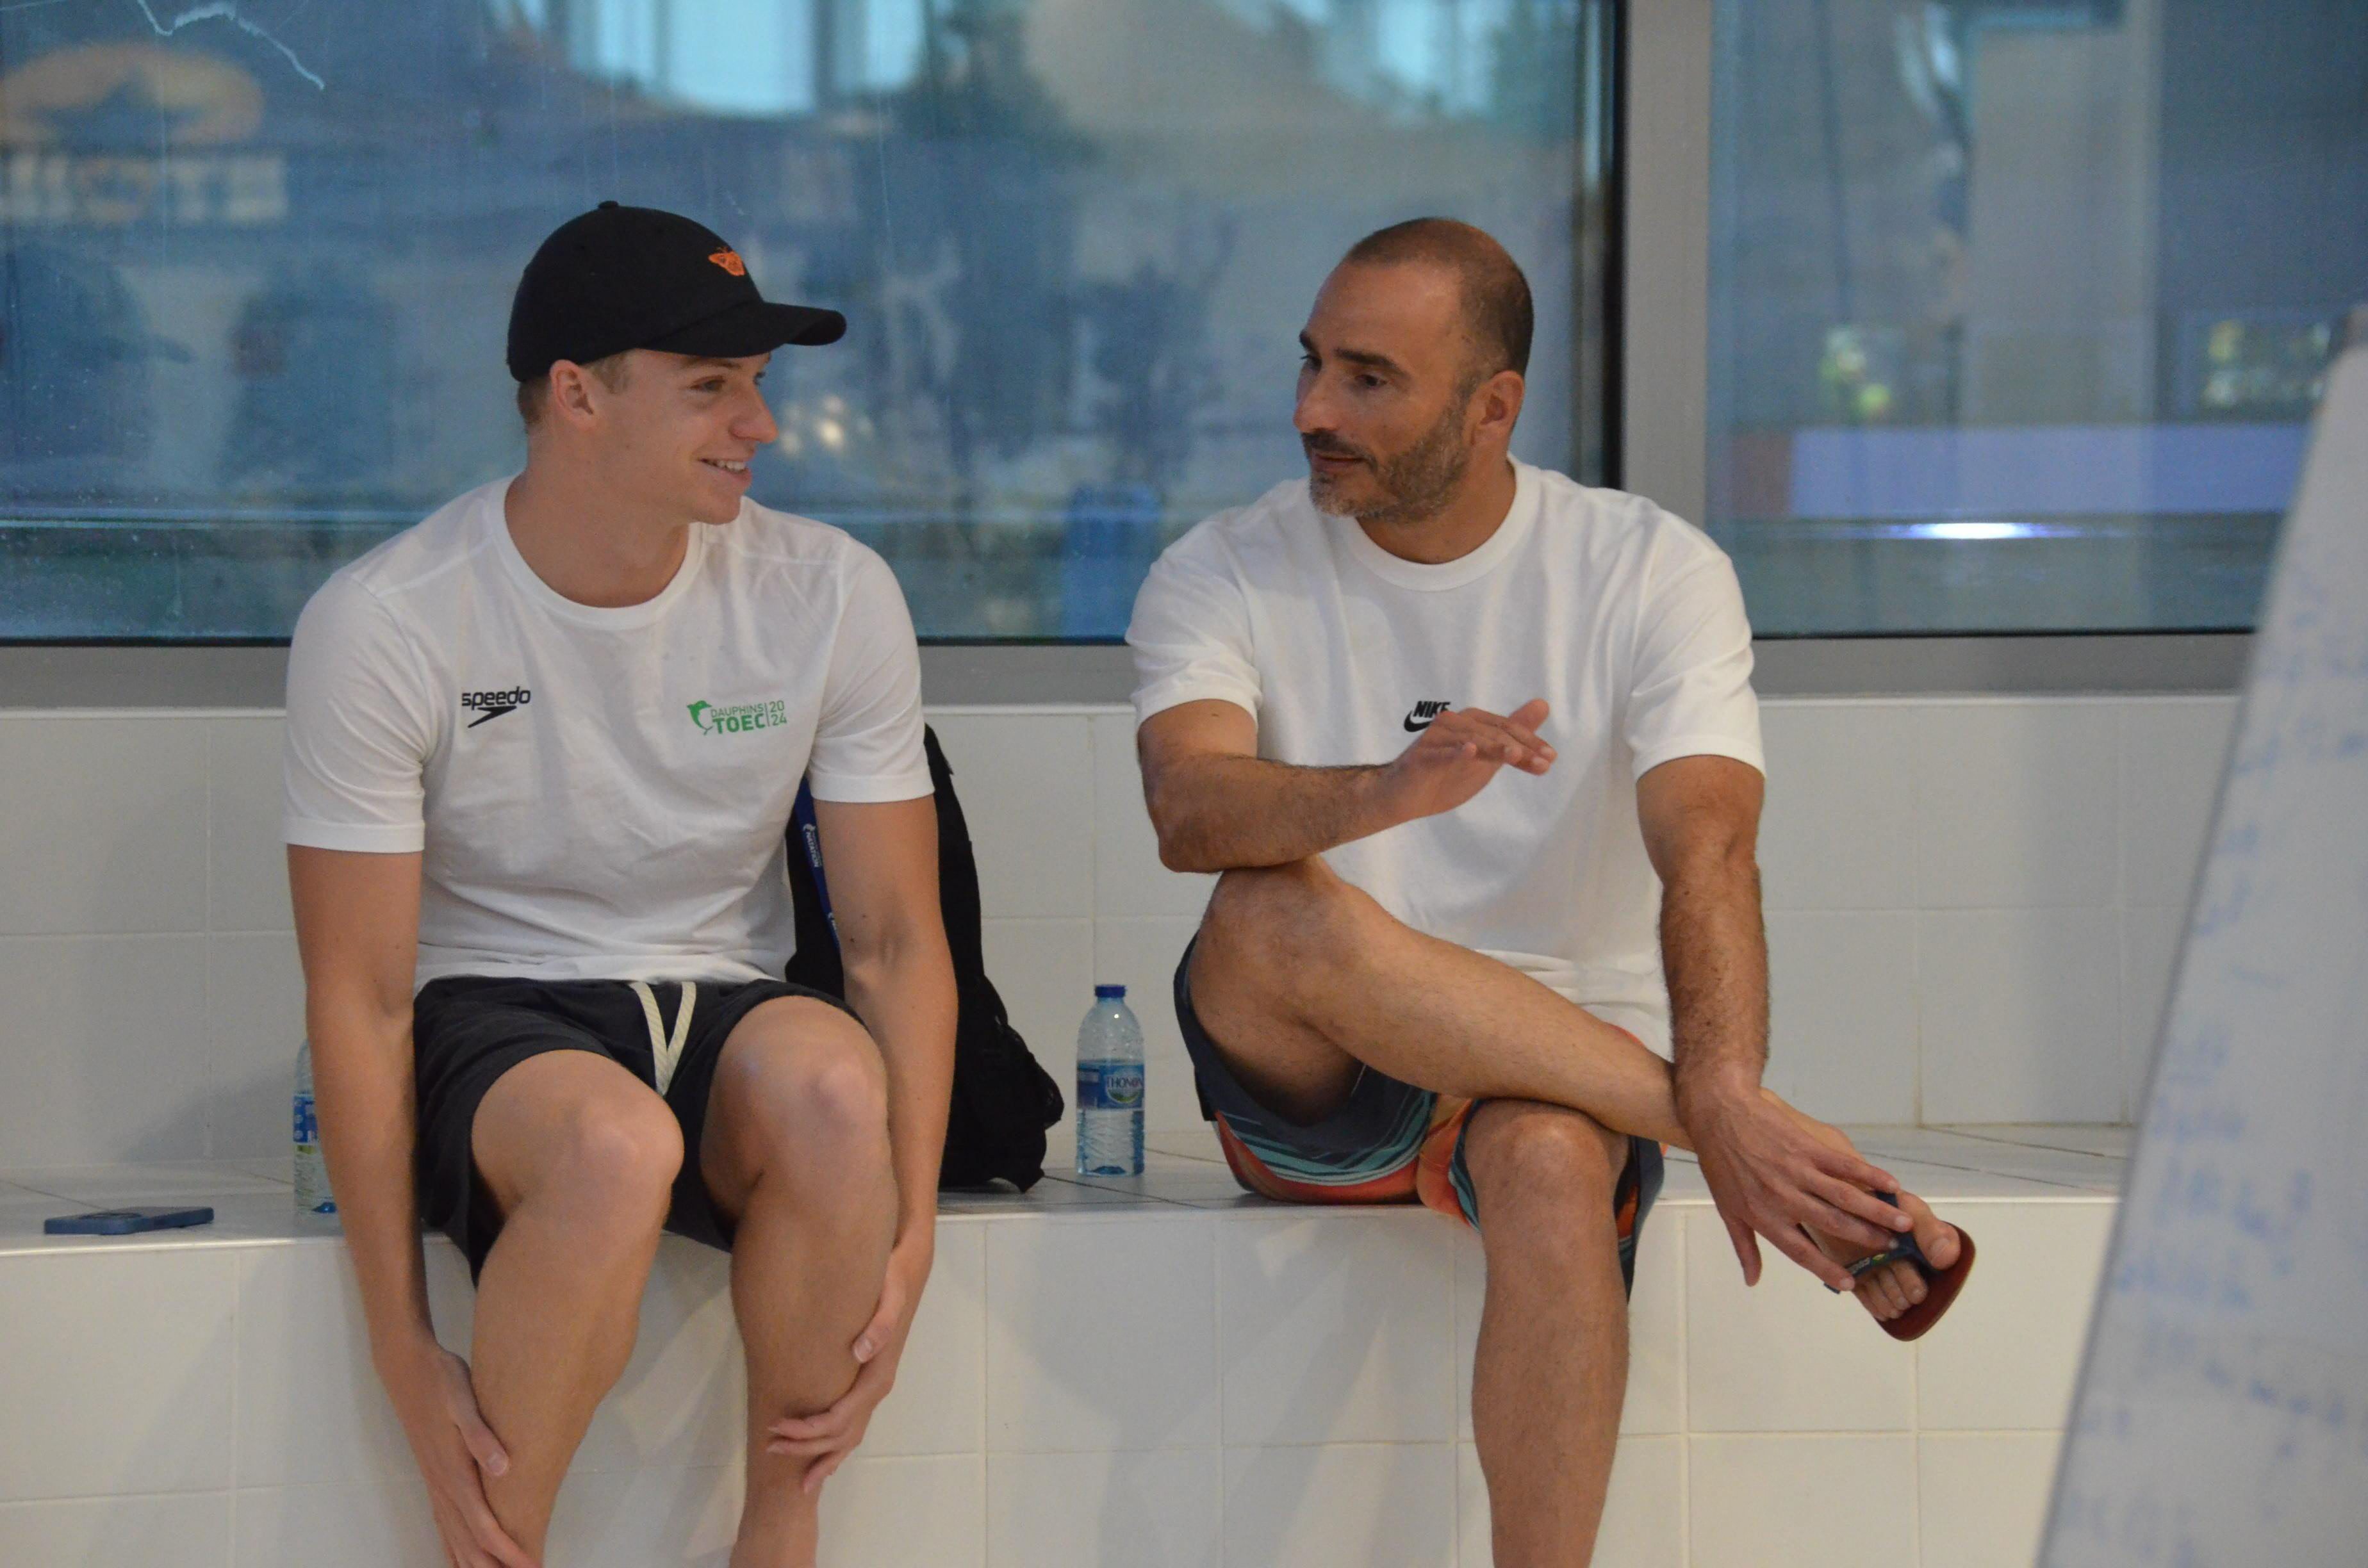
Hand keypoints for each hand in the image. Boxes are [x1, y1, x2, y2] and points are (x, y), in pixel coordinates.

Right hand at [380, 1341, 537, 1567]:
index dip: (507, 1550)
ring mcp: (435, 1483)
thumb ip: (482, 1436)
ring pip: (453, 1536)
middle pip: (468, 1540)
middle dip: (493, 1565)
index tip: (529, 1566)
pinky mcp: (433, 1476)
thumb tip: (503, 1467)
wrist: (408, 1369)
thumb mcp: (465, 1401)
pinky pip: (443, 1522)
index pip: (483, 1525)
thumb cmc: (441, 1383)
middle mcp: (443, 1485)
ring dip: (472, 1561)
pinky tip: (458, 1556)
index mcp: (454, 1472)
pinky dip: (453, 1545)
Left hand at [764, 1236, 933, 1493]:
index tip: (776, 1427)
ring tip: (794, 1472)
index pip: (838, 1417)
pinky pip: (854, 1428)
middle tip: (768, 1447)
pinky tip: (822, 1459)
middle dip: (804, 1446)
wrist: (906, 1277)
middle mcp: (877, 1390)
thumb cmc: (892, 1285)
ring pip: (849, 1438)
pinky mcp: (870, 1386)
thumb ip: (880, 1325)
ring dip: (821, 1456)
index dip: (806, 1428)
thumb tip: (862, 1351)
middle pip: (840, 1435)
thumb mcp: (889, 1297)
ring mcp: (875, 1391)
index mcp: (878, 1377)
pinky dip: (837, 1449)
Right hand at [1379, 698, 1554, 822]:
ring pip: (1471, 739)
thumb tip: (1543, 705)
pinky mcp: (1420, 757)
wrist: (1402, 797)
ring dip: (1495, 748)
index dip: (1530, 742)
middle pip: (1493, 732)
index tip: (1550, 758)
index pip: (1506, 729)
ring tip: (1515, 757)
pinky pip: (1440, 753)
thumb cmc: (1444, 775)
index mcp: (1471, 722)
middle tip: (1542, 763)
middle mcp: (1453, 723)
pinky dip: (1455, 752)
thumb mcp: (1486, 757)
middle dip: (1520, 748)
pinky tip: (1469, 752)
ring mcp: (1435, 739)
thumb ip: (1513, 735)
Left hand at [1681, 1076, 1908, 1291]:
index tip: (1852, 1285)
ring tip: (1903, 1224)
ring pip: (1844, 1196)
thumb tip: (1752, 1281)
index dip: (1826, 1270)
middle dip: (1866, 1239)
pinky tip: (1891, 1184)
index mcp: (1764, 1217)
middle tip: (1892, 1248)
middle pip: (1833, 1224)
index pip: (1800, 1252)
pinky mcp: (1807, 1146)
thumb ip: (1744, 1248)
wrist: (1719, 1114)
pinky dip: (1869, 1175)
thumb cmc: (1721, 1165)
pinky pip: (1843, 1164)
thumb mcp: (1727, 1210)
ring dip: (1877, 1211)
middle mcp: (1784, 1197)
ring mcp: (1797, 1170)